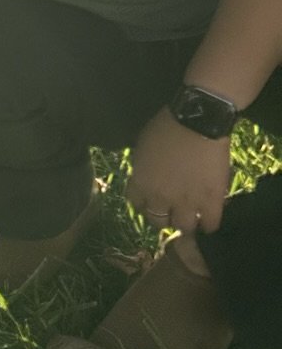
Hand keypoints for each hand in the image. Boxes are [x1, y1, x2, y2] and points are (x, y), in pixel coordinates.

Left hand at [127, 109, 230, 235]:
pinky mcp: (211, 201)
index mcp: (140, 183)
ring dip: (186, 223)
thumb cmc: (166, 126)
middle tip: (172, 210)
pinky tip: (209, 220)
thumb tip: (147, 176)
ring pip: (183, 227)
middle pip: (158, 221)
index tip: (151, 201)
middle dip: (163, 217)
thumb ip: (143, 167)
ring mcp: (186, 202)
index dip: (145, 204)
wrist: (197, 121)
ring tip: (192, 217)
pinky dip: (209, 225)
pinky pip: (210, 224)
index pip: (136, 204)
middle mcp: (160, 198)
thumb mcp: (143, 146)